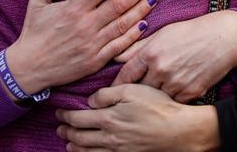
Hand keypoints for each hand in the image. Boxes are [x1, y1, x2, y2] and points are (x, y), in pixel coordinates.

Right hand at [7, 0, 158, 93]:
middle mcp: (86, 25)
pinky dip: (134, 35)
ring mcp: (93, 44)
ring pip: (123, 24)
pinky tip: (144, 24)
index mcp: (73, 9)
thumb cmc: (33, 32)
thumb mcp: (35, 2)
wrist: (29, 68)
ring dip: (141, 10)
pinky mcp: (96, 61)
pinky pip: (120, 46)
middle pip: (119, 4)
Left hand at [56, 84, 219, 151]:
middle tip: (59, 127)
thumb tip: (90, 101)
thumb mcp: (132, 90)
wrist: (177, 130)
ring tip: (68, 143)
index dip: (66, 116)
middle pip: (80, 137)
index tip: (59, 112)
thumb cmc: (157, 106)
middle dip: (66, 131)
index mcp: (108, 118)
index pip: (78, 118)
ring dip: (75, 147)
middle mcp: (109, 138)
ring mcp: (118, 150)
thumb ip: (107, 94)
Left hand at [112, 10, 236, 102]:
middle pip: (138, 90)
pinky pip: (173, 102)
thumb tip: (117, 56)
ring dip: (153, 97)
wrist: (223, 38)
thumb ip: (139, 46)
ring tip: (154, 94)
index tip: (112, 91)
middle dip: (135, 92)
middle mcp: (161, 69)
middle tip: (133, 94)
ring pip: (155, 99)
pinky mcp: (191, 93)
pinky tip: (173, 91)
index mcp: (151, 53)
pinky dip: (170, 100)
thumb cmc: (191, 32)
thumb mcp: (163, 33)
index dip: (117, 85)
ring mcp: (176, 83)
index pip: (126, 75)